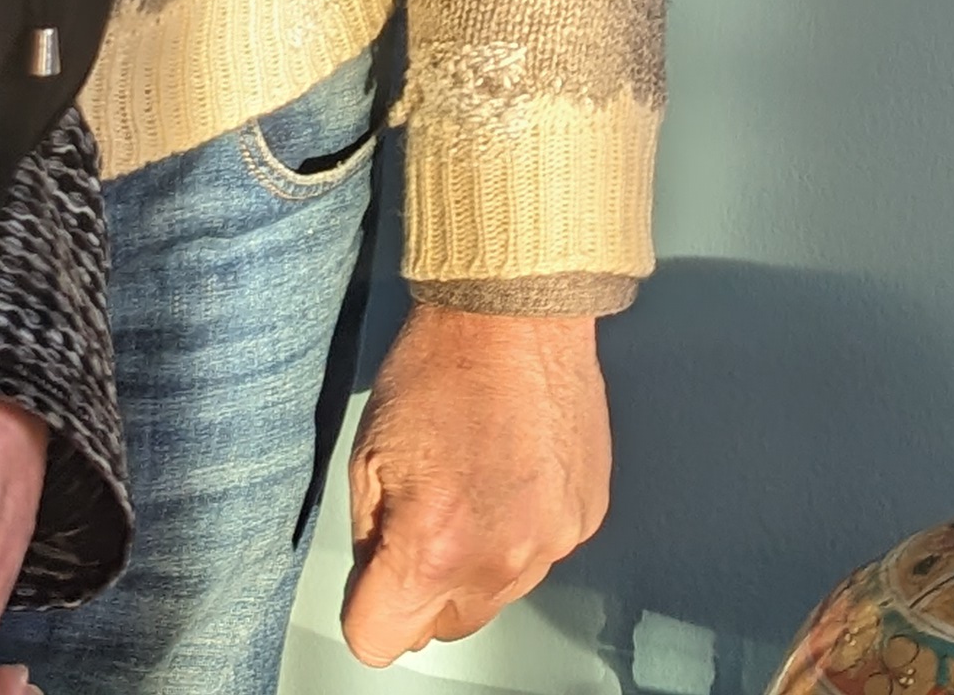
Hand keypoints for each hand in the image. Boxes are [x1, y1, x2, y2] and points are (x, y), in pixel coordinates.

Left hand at [338, 306, 609, 665]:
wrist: (517, 312)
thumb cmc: (438, 369)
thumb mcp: (366, 458)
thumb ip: (370, 542)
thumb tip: (381, 586)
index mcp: (433, 548)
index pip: (380, 641)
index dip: (368, 609)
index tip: (372, 578)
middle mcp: (500, 559)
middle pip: (445, 628)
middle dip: (425, 589)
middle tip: (422, 517)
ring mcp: (554, 541)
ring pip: (497, 595)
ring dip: (477, 561)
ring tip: (473, 485)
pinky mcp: (587, 518)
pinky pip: (542, 554)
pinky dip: (522, 529)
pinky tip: (512, 473)